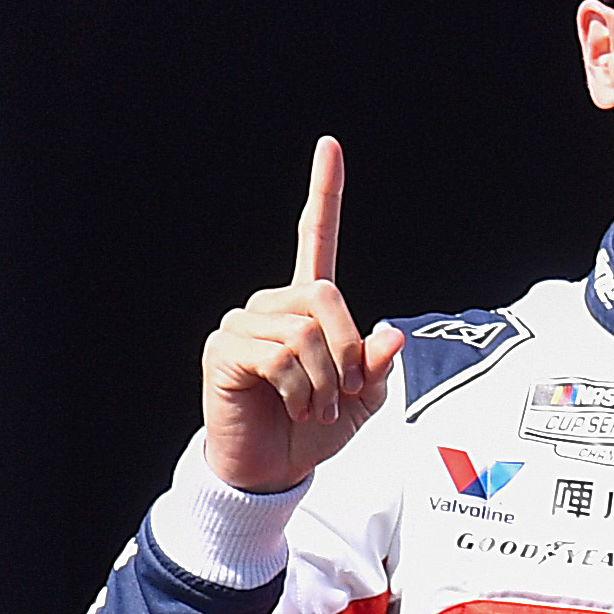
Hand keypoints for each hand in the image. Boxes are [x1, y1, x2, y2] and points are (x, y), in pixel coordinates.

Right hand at [200, 137, 405, 493]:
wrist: (274, 468)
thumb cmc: (315, 429)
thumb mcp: (365, 399)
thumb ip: (379, 365)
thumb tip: (390, 335)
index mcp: (309, 307)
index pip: (314, 238)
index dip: (323, 193)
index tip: (330, 145)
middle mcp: (272, 305)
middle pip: (326, 295)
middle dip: (349, 351)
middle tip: (346, 392)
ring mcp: (243, 324)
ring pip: (306, 333)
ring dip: (326, 380)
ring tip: (316, 406)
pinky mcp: (224, 349)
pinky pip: (280, 356)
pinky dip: (302, 389)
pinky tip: (294, 405)